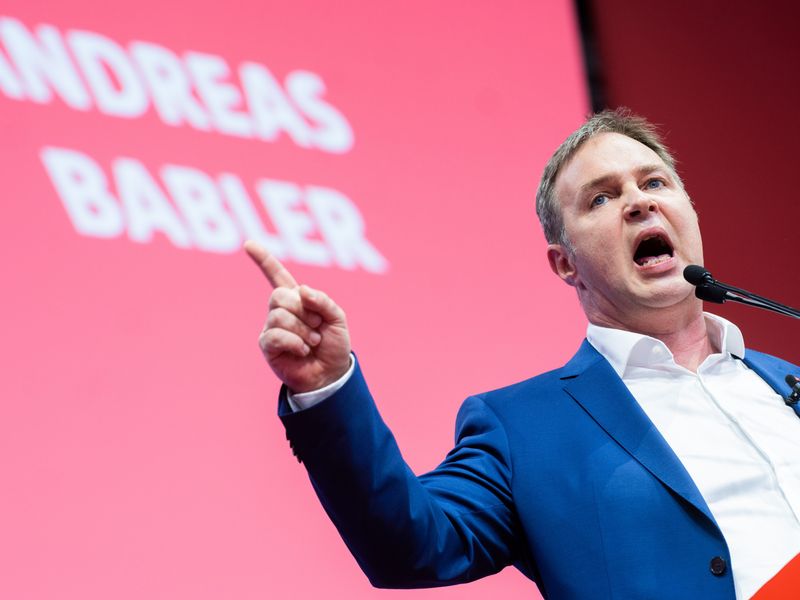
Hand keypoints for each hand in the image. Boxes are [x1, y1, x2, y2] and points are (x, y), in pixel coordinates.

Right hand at [244, 240, 351, 392]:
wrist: (330, 373)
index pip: (277, 275)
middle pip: (279, 296)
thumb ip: (323, 301)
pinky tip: (302, 350)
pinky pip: (275, 335)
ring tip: (312, 342)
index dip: (264, 260)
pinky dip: (295, 342)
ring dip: (302, 329)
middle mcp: (280, 310)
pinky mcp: (267, 346)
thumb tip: (302, 291)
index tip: (249, 244)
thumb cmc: (333, 345)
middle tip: (316, 325)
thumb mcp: (337, 318)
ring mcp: (271, 327)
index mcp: (297, 299)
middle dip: (303, 311)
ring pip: (279, 316)